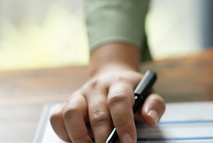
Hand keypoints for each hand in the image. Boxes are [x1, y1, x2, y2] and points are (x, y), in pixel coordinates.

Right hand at [50, 69, 164, 142]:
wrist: (112, 75)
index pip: (119, 101)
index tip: (129, 142)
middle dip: (104, 137)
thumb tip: (150, 119)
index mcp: (119, 83)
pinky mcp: (66, 103)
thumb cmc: (132, 90)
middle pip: (97, 113)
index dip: (123, 123)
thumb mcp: (149, 93)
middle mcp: (97, 87)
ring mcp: (79, 94)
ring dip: (80, 137)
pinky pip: (57, 117)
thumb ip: (154, 105)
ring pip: (70, 114)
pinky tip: (77, 141)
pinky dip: (63, 133)